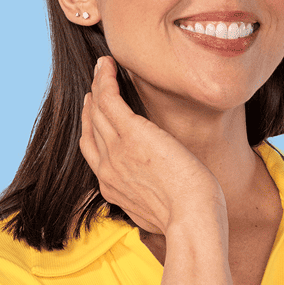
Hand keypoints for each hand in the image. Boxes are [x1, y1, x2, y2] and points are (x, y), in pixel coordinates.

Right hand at [79, 56, 224, 234]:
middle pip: (91, 127)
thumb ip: (151, 198)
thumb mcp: (160, 213)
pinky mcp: (131, 134)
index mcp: (112, 188)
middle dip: (92, 103)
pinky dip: (104, 79)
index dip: (92, 128)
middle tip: (98, 83)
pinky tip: (108, 64)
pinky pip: (108, 98)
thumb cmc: (189, 218)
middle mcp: (107, 168)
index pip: (93, 151)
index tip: (97, 112)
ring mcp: (116, 150)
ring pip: (97, 109)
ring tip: (103, 66)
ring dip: (98, 83)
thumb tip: (161, 192)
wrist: (192, 220)